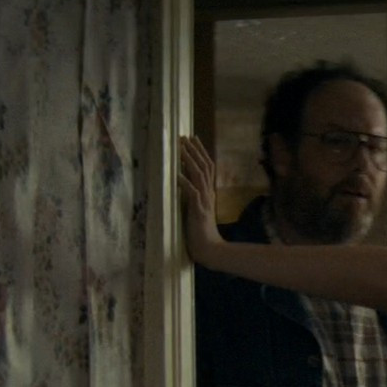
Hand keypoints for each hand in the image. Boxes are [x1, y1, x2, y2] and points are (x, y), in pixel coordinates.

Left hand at [176, 135, 224, 265]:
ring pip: (198, 176)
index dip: (200, 152)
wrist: (210, 250)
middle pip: (204, 167)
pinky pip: (191, 193)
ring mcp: (204, 201)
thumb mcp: (198, 211)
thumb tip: (184, 185)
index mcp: (208, 194)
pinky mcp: (198, 210)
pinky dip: (184, 182)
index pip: (207, 168)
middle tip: (185, 137)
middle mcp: (208, 194)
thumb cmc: (202, 233)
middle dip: (194, 151)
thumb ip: (194, 197)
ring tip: (180, 149)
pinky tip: (176, 174)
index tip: (192, 139)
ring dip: (189, 161)